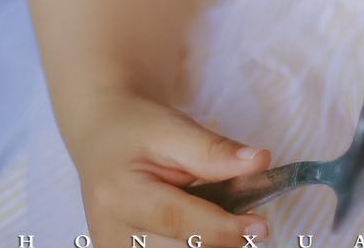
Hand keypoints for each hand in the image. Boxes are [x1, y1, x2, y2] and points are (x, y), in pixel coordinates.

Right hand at [70, 89, 272, 247]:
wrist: (101, 134)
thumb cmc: (138, 128)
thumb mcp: (173, 128)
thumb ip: (213, 150)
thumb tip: (260, 163)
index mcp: (120, 196)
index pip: (178, 221)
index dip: (223, 228)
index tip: (261, 226)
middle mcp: (110, 234)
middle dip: (222, 241)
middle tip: (250, 220)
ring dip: (208, 244)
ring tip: (225, 220)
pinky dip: (192, 245)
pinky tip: (204, 229)